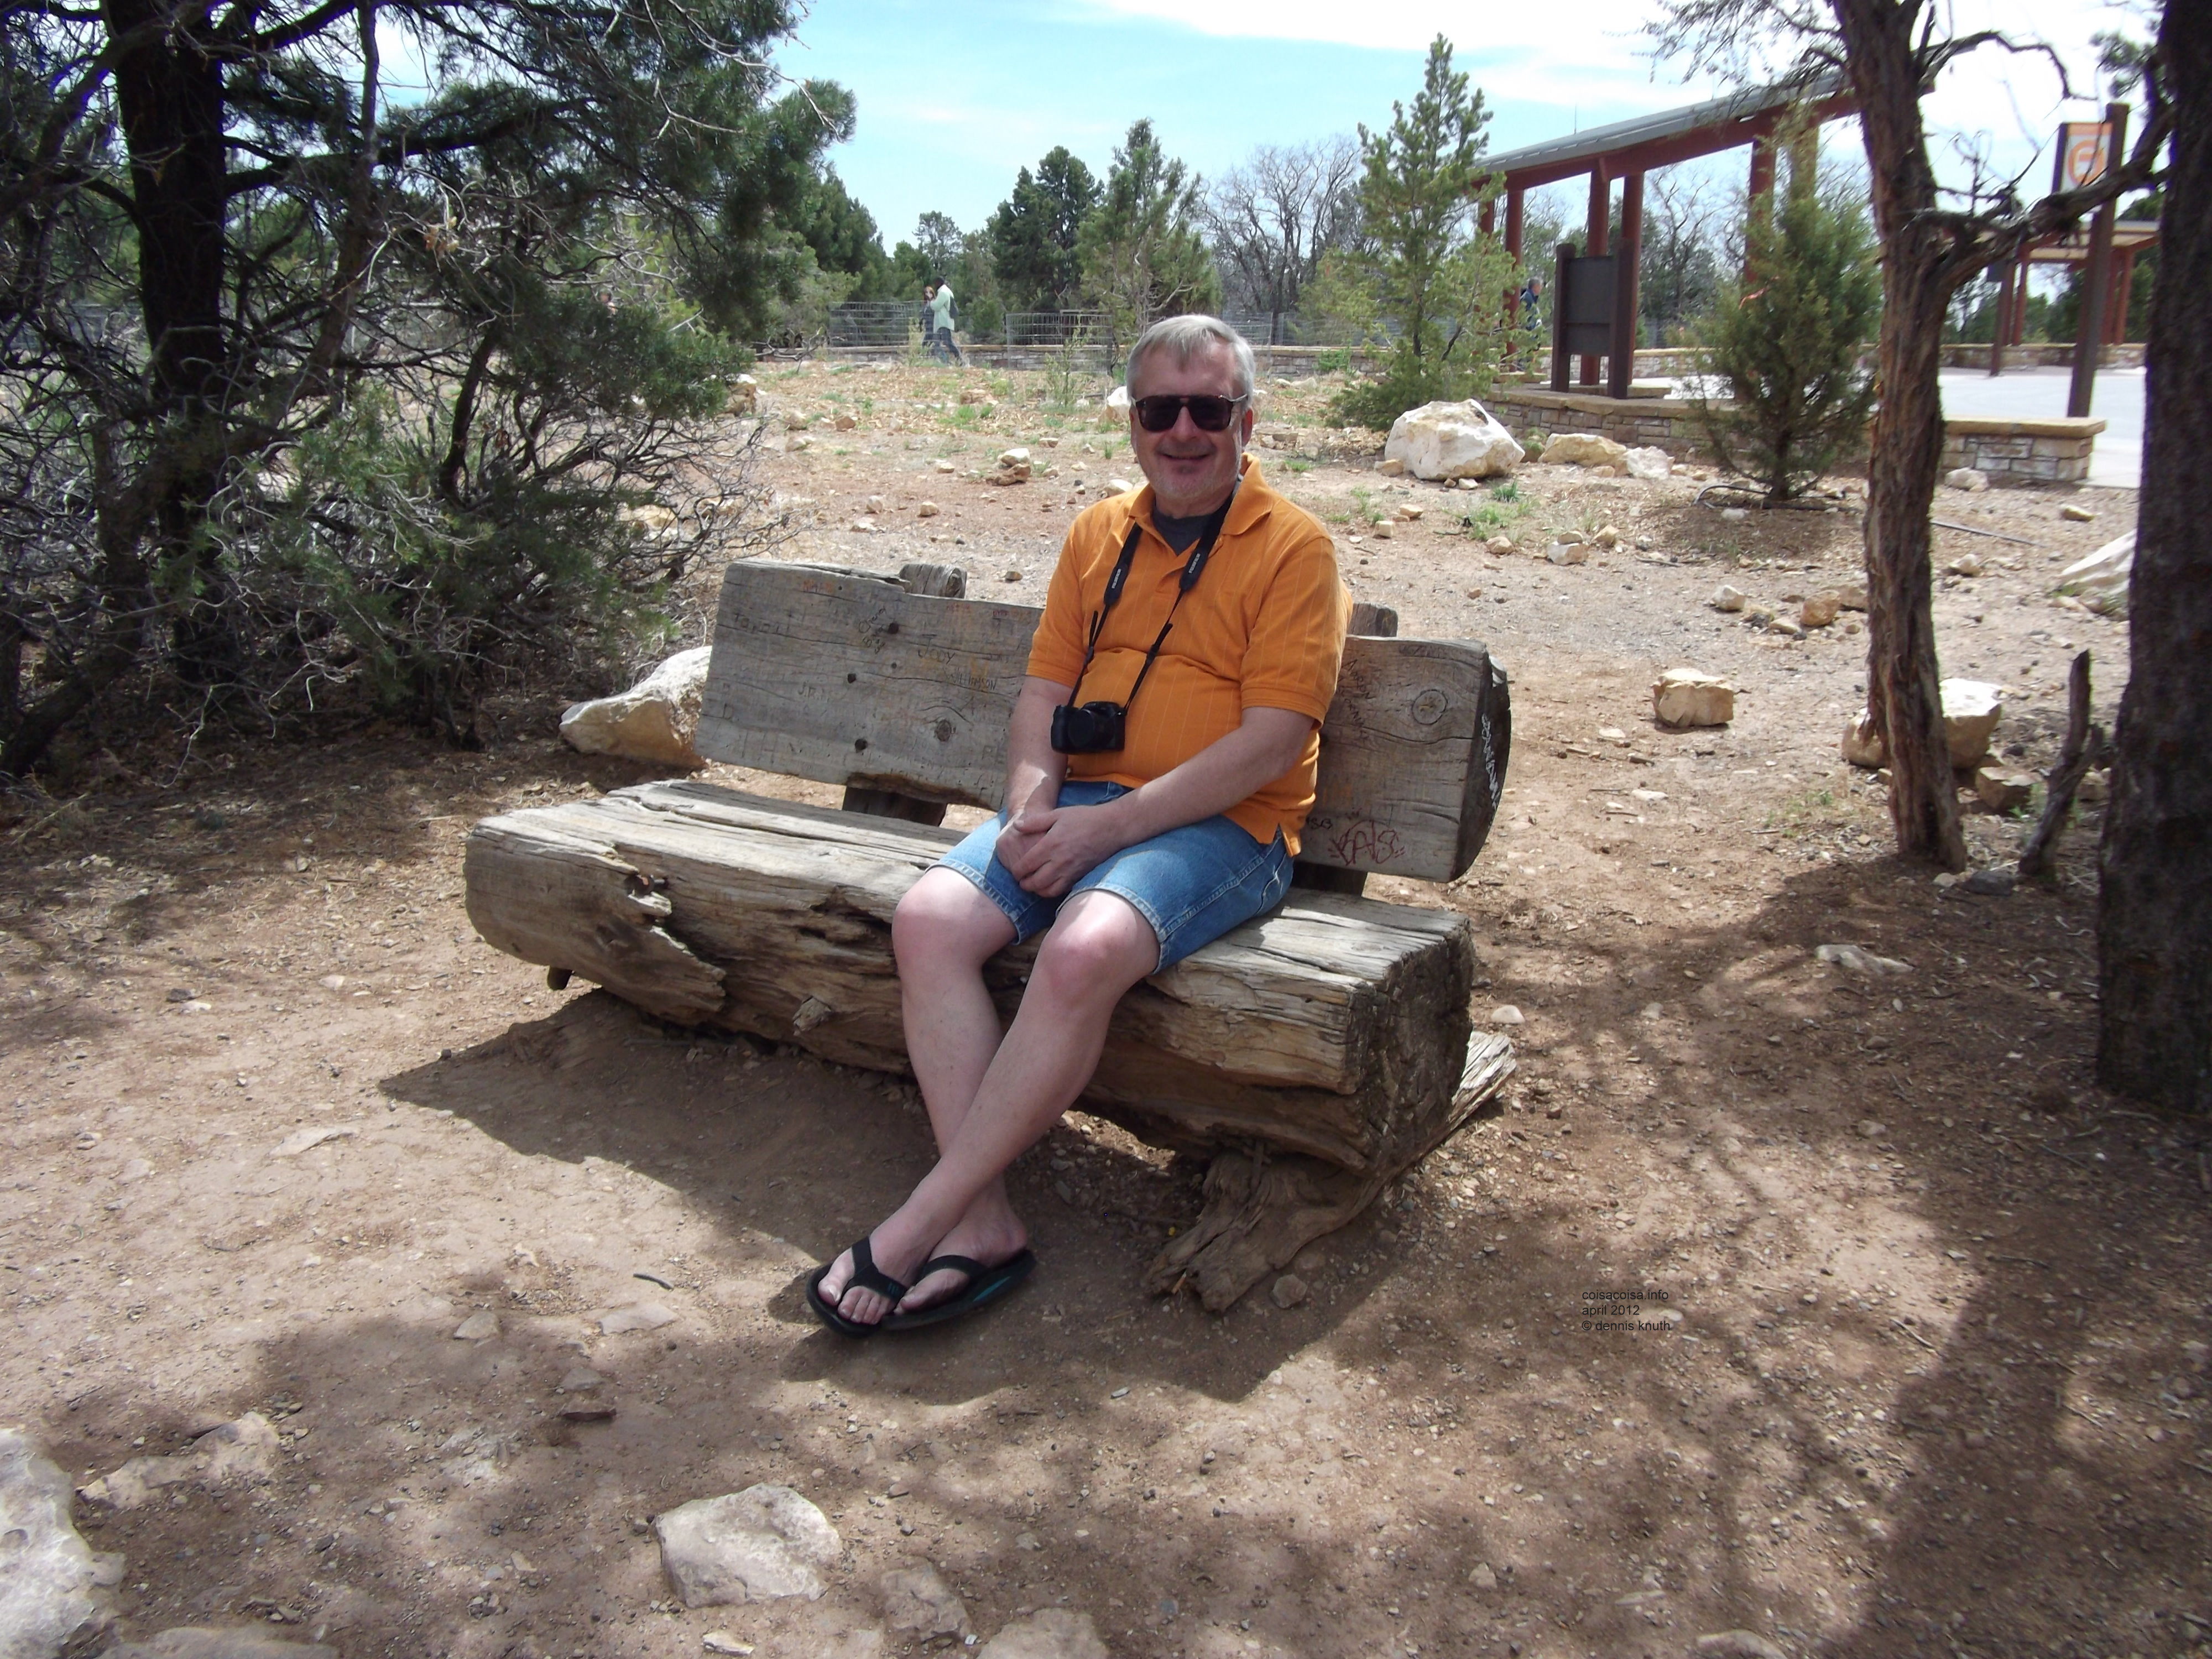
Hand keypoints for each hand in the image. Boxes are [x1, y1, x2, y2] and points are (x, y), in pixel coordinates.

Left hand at [995, 802, 1126, 896]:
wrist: (1112, 827)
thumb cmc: (1084, 818)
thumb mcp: (1058, 814)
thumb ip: (1034, 821)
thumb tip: (1016, 826)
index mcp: (1051, 844)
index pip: (1026, 865)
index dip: (1016, 871)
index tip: (1014, 870)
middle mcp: (1059, 861)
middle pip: (1034, 882)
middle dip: (1023, 883)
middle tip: (1021, 879)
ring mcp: (1070, 871)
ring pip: (1047, 890)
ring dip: (1036, 890)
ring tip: (1033, 884)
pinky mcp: (1079, 876)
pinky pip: (1061, 890)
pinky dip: (1051, 891)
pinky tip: (1048, 884)